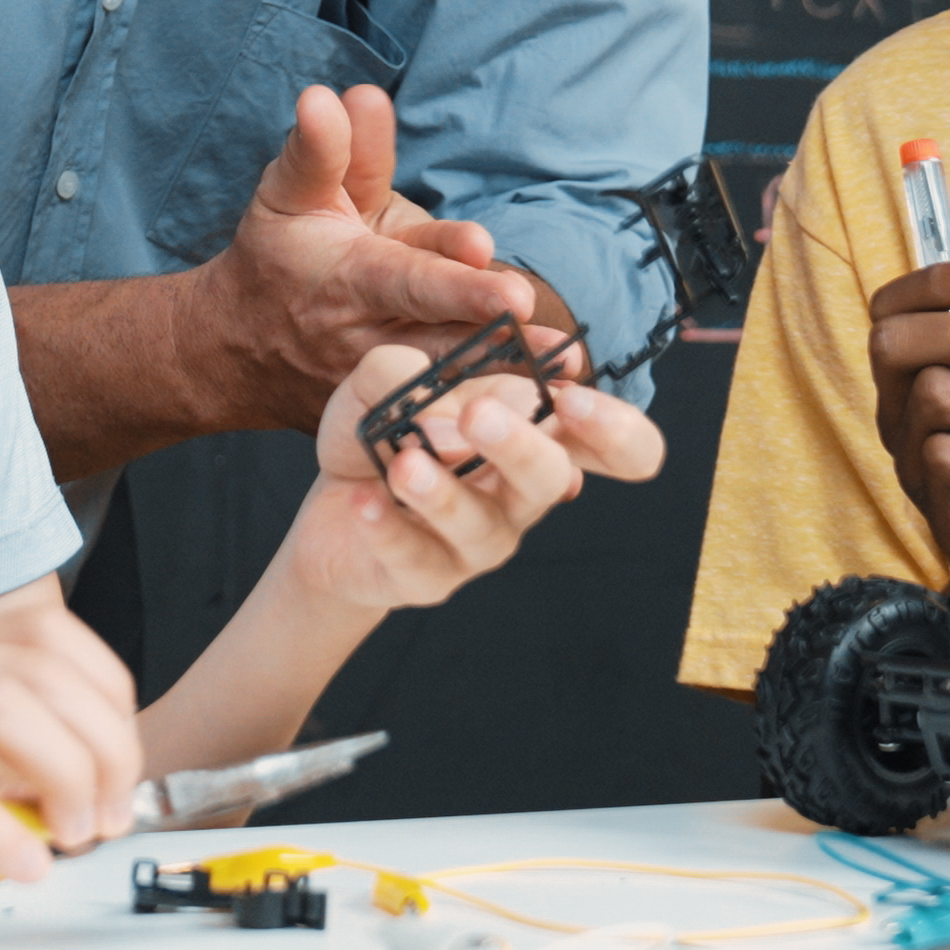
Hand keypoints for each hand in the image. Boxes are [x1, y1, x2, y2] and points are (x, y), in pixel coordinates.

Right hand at [195, 85, 542, 431]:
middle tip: (550, 337)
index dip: (451, 277)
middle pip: (441, 338)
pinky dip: (491, 410)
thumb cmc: (277, 257)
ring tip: (567, 366)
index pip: (408, 279)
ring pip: (454, 382)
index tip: (492, 261)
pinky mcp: (398, 415)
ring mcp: (387, 387)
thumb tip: (340, 96)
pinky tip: (545, 411)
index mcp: (350, 281)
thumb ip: (326, 150)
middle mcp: (372, 340)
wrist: (236, 351)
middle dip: (492, 336)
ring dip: (511, 377)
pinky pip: (448, 416)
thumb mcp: (288, 194)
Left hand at [277, 343, 665, 613]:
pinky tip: (365, 502)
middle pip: (555, 479)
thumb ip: (403, 372)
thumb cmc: (386, 431)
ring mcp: (478, 541)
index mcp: (536, 434)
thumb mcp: (383, 381)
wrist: (332, 500)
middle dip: (523, 447)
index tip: (570, 399)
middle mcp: (520, 492)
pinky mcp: (428, 577)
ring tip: (405, 464)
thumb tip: (444, 428)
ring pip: (483, 526)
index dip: (615, 429)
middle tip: (479, 414)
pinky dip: (390, 528)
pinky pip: (417, 558)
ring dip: (445, 494)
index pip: (617, 446)